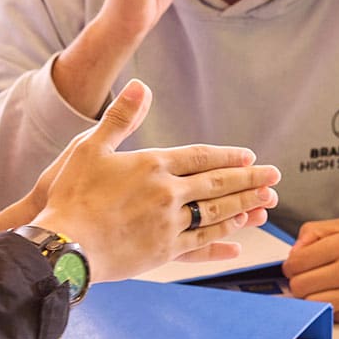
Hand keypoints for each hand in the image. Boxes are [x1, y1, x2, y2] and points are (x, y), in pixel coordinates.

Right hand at [26, 80, 279, 283]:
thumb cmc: (71, 194)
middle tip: (274, 177)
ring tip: (266, 203)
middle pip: (216, 185)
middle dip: (249, 180)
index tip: (249, 156)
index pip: (199, 157)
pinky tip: (238, 243)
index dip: (226, 156)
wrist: (64, 245)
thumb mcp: (90, 147)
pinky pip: (201, 246)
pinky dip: (222, 243)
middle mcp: (167, 195)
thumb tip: (141, 86)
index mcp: (152, 166)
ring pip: (215, 215)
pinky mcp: (162, 252)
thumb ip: (121, 118)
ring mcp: (168, 225)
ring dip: (244, 207)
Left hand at [283, 219, 338, 323]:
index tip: (299, 266)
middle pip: (299, 285)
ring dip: (312, 296)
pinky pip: (329, 315)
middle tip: (312, 277)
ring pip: (311, 303)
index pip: (296, 262)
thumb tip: (293, 254)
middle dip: (300, 281)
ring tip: (324, 287)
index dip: (291, 265)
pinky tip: (338, 296)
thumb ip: (312, 232)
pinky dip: (328, 307)